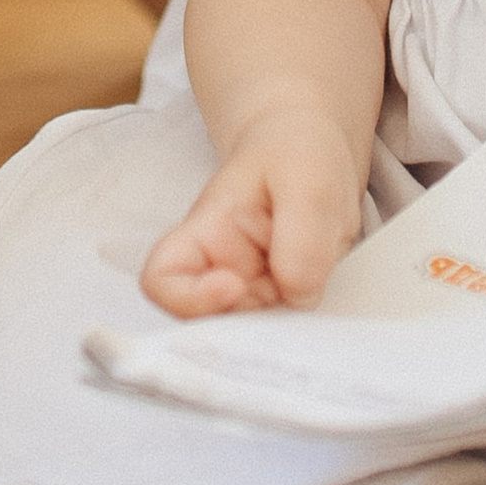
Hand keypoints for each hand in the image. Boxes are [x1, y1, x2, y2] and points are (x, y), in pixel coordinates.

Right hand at [140, 109, 365, 318]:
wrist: (312, 151)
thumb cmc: (296, 152)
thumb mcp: (308, 178)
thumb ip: (302, 234)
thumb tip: (298, 292)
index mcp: (207, 230)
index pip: (162, 280)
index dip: (188, 298)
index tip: (235, 287)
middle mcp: (219, 267)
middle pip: (212, 324)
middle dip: (254, 322)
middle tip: (295, 295)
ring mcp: (250, 288)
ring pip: (255, 333)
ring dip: (287, 320)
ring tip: (317, 274)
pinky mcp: (278, 300)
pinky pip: (285, 327)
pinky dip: (305, 320)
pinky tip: (323, 290)